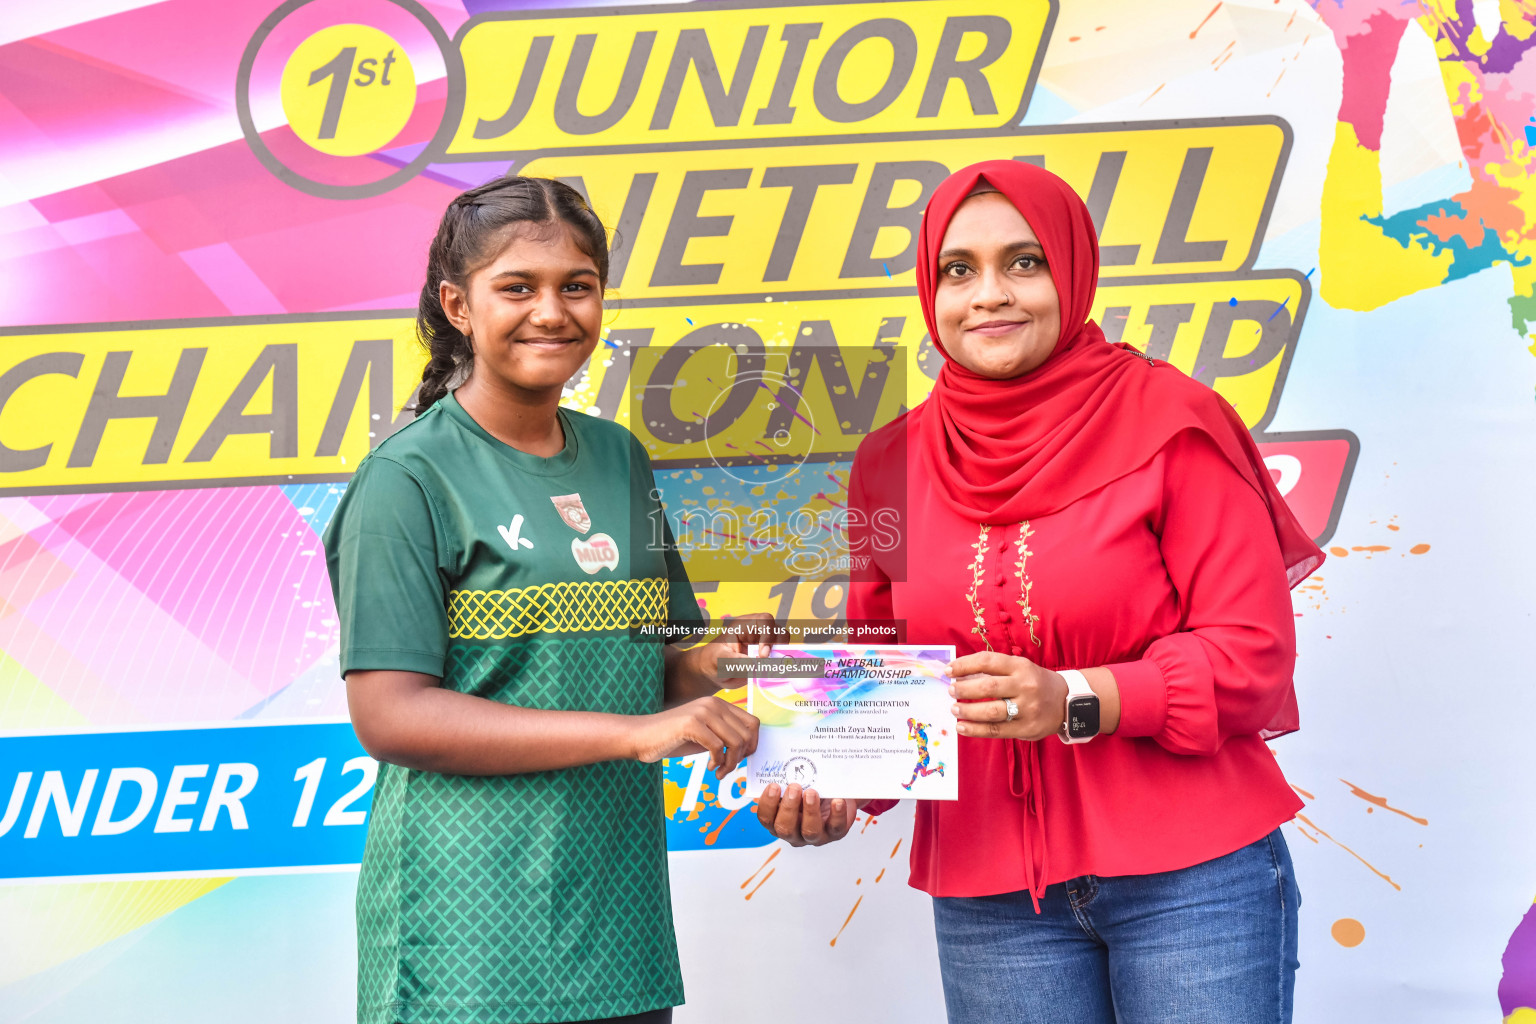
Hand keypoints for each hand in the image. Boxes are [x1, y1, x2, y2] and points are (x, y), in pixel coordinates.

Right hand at [631, 695, 759, 777]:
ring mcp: (702, 712)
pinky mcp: (691, 723)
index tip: (740, 759)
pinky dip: (718, 762)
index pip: (753, 723)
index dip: (752, 745)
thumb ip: (725, 736)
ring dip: (730, 763)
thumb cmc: (673, 738)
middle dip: (741, 757)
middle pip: (747, 734)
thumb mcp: (705, 735)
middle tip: (726, 769)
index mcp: (719, 704)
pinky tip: (709, 766)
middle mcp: (713, 704)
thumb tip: (748, 749)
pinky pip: (718, 747)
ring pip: (736, 741)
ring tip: (719, 771)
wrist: (641, 736)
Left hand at [695, 611, 782, 684]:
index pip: (765, 620)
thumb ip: (737, 661)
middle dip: (778, 647)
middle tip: (766, 662)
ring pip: (783, 645)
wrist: (713, 672)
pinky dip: (779, 666)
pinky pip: (780, 659)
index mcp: (744, 626)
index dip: (769, 635)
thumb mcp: (720, 660)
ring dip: (781, 657)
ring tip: (769, 668)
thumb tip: (756, 664)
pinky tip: (770, 673)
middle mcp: (757, 633)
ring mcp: (764, 645)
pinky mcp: (767, 657)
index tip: (762, 654)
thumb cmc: (713, 660)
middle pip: (779, 631)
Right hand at [755, 783, 862, 846]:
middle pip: (784, 829)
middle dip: (788, 807)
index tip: (773, 786)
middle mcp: (794, 832)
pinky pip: (835, 827)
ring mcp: (815, 836)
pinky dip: (836, 814)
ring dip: (810, 811)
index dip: (767, 804)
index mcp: (779, 820)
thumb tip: (784, 758)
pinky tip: (837, 801)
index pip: (766, 819)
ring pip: (809, 832)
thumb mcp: (798, 783)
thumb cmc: (812, 788)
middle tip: (794, 787)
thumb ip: (787, 776)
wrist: (837, 793)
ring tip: (812, 792)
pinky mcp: (835, 833)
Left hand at [948, 651, 1067, 741]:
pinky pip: (996, 730)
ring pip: (991, 711)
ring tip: (954, 709)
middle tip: (951, 690)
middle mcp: (1025, 686)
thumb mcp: (1020, 669)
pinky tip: (961, 727)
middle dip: (964, 689)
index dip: (965, 664)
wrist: (1068, 702)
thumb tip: (960, 675)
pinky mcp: (1026, 729)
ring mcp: (1027, 709)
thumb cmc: (1036, 683)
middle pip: (988, 687)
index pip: (988, 661)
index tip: (949, 670)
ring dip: (967, 710)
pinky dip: (975, 730)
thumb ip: (994, 671)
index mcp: (1021, 666)